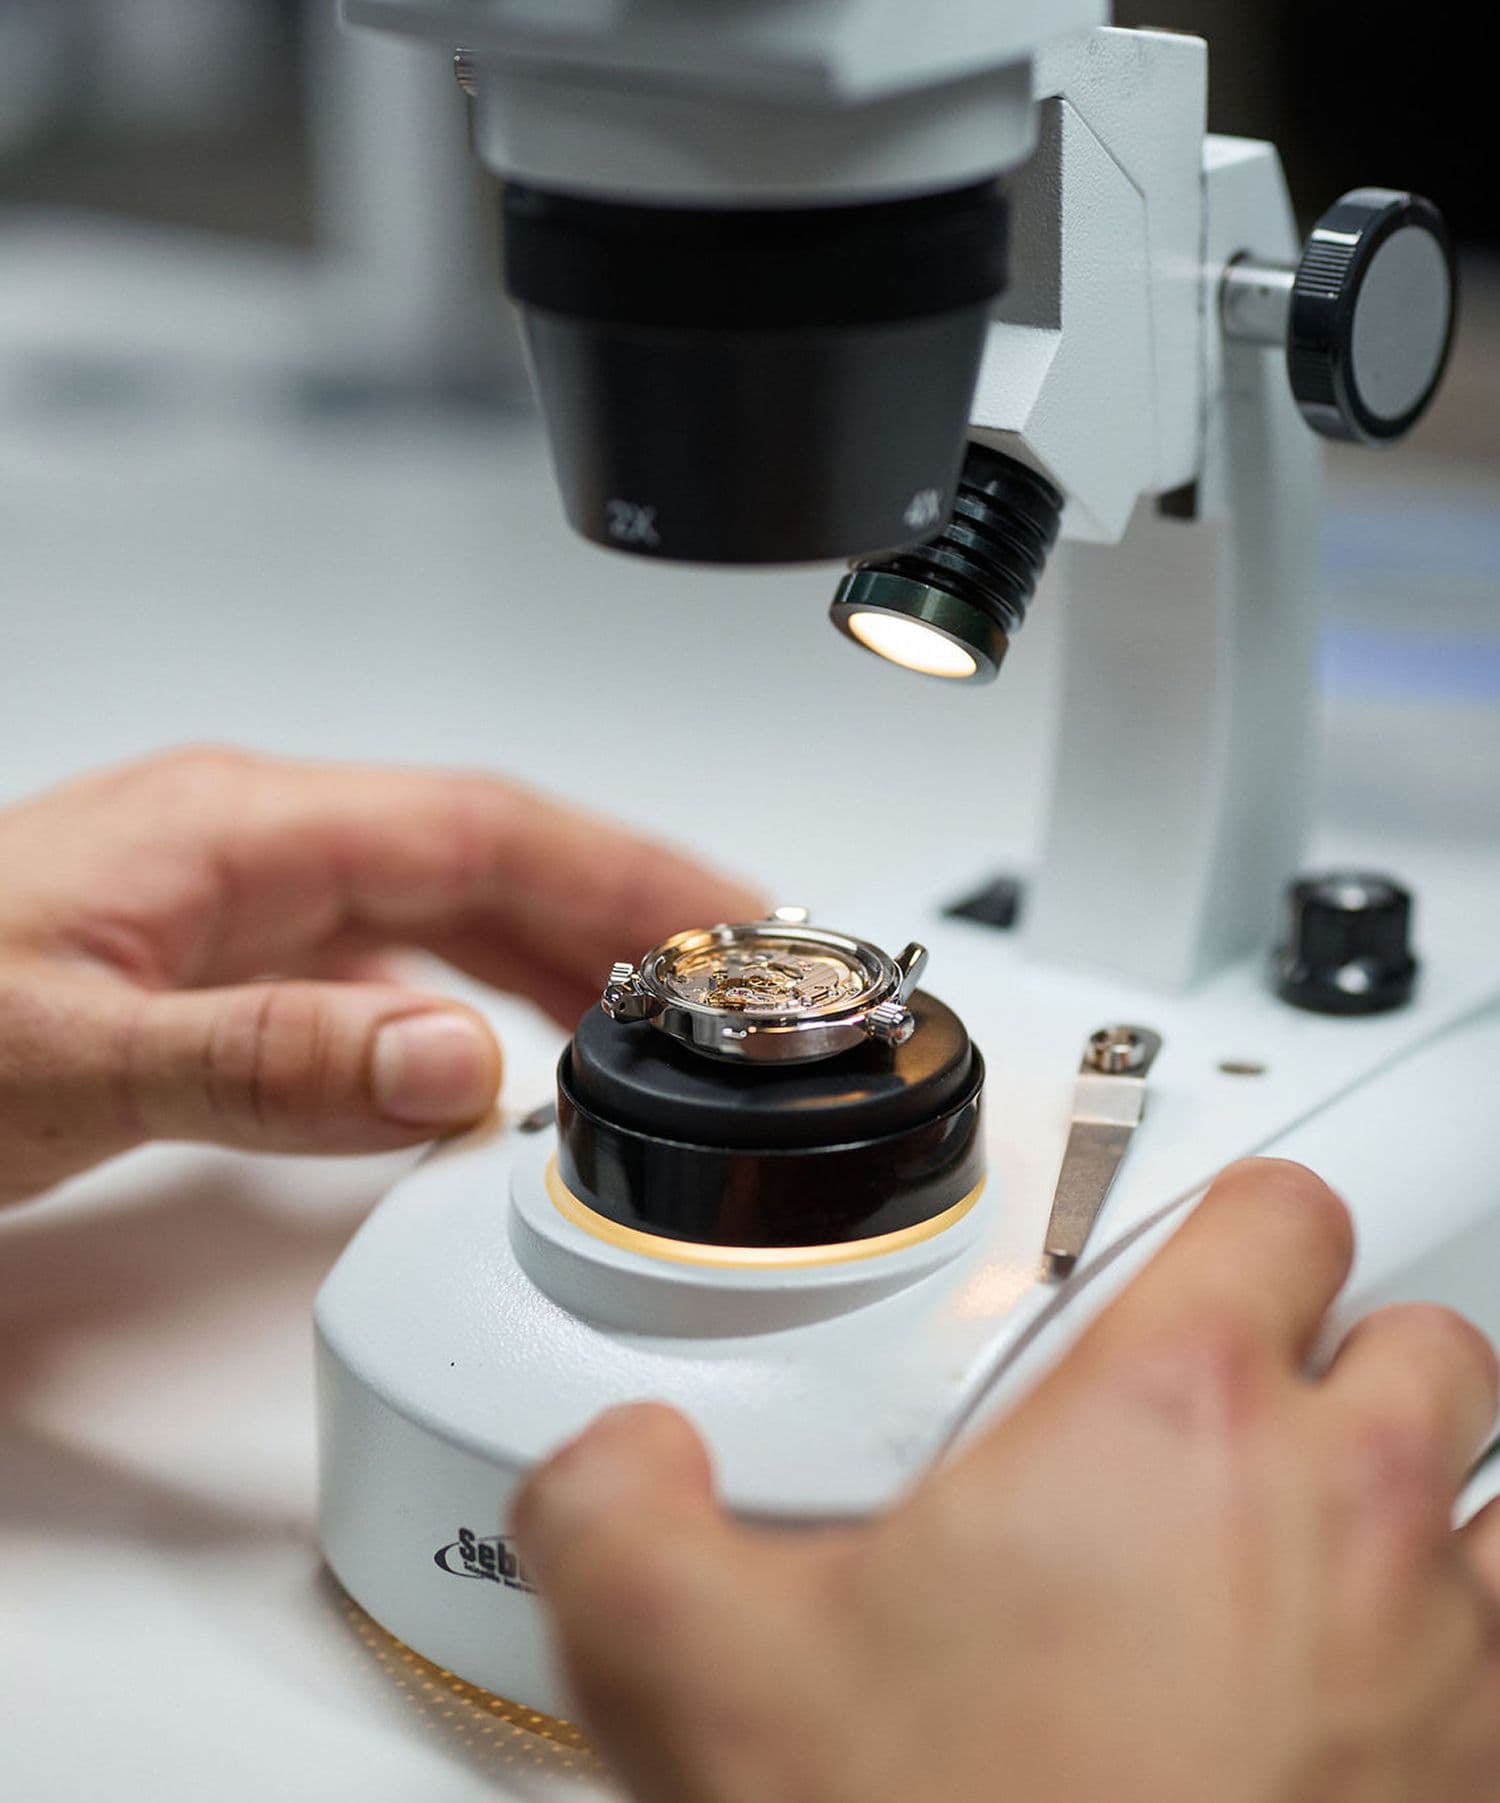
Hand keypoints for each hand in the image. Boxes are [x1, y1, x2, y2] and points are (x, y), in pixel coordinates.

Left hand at [0, 746, 760, 1204]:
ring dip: (553, 958)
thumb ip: (265, 1063)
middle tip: (736, 980)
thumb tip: (459, 1066)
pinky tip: (484, 1075)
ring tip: (653, 1020)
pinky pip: (379, 972)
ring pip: (440, 910)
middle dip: (621, 909)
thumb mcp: (62, 1055)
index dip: (627, 866)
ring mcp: (232, 907)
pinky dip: (462, 1015)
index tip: (733, 917)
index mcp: (241, 829)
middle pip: (487, 855)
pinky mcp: (210, 969)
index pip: (488, 823)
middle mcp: (250, 849)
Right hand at [516, 1161, 1499, 1802]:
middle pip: (1419, 1340)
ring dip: (1441, 1504)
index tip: (1201, 1254)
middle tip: (1254, 1414)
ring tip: (1337, 1552)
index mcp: (1169, 1424)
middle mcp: (1343, 1519)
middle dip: (1347, 1356)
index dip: (1238, 1216)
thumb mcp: (700, 1673)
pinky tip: (1383, 1706)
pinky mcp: (1488, 1792)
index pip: (1274, 1213)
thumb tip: (609, 1464)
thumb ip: (619, 1516)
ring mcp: (1445, 1666)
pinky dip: (1478, 1662)